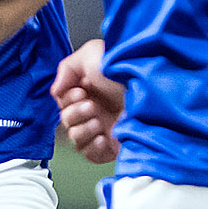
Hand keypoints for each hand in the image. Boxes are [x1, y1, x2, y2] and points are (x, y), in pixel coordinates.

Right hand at [51, 37, 123, 164]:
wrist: (151, 92)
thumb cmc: (126, 70)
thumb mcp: (91, 54)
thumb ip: (66, 68)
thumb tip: (56, 90)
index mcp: (91, 88)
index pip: (63, 101)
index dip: (67, 99)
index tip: (80, 92)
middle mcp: (97, 108)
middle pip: (66, 120)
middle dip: (75, 113)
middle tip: (92, 106)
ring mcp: (105, 127)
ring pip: (75, 138)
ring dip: (82, 129)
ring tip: (100, 122)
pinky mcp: (113, 145)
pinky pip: (90, 154)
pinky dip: (91, 147)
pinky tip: (103, 136)